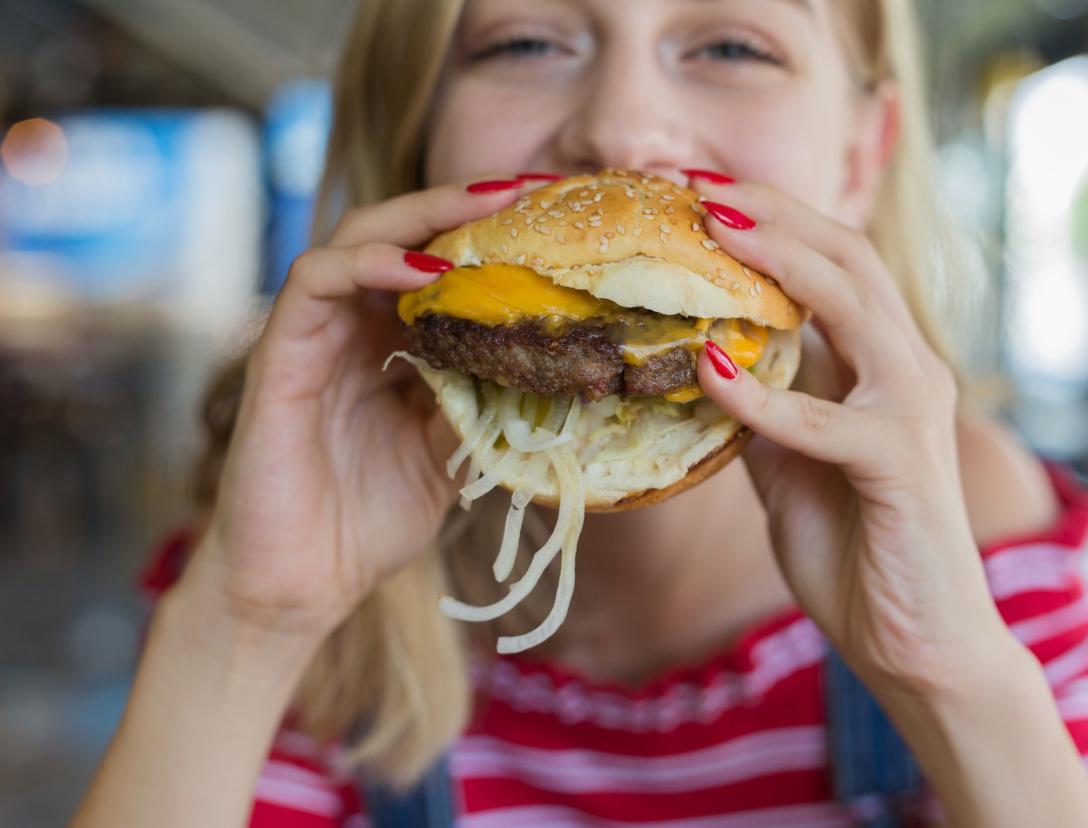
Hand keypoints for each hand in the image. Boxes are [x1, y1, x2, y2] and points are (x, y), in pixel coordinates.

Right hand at [188, 178, 531, 643]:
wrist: (302, 586)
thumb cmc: (369, 523)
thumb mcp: (448, 455)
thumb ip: (480, 404)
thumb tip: (549, 367)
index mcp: (392, 347)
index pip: (437, 266)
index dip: (489, 237)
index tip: (551, 216)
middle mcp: (352, 329)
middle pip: (402, 234)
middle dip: (462, 205)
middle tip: (527, 189)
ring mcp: (313, 337)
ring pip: (356, 239)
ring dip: (420, 218)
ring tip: (483, 210)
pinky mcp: (279, 355)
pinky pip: (314, 284)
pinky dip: (366, 264)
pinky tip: (421, 268)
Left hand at [691, 182, 1009, 693]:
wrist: (915, 640)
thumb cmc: (855, 546)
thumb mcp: (787, 463)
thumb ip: (759, 412)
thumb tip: (700, 368)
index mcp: (881, 362)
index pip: (833, 263)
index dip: (772, 220)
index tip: (697, 192)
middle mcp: (907, 368)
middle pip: (848, 257)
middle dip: (774, 213)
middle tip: (698, 185)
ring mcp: (911, 409)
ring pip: (853, 306)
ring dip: (779, 264)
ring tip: (713, 231)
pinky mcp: (902, 462)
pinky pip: (826, 418)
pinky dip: (764, 395)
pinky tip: (709, 370)